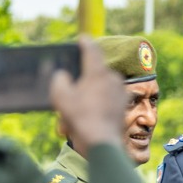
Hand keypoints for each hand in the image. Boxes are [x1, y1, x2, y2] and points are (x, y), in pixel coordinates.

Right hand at [50, 36, 127, 150]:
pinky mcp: (123, 105)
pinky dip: (97, 104)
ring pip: (100, 86)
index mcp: (98, 72)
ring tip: (76, 111)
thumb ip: (59, 80)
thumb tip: (64, 76)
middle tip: (71, 92)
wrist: (102, 143)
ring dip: (88, 95)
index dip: (85, 42)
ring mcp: (120, 92)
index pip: (92, 49)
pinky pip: (107, 98)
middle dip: (82, 80)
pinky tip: (87, 116)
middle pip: (95, 71)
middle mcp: (113, 78)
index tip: (82, 38)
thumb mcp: (61, 97)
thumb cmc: (81, 119)